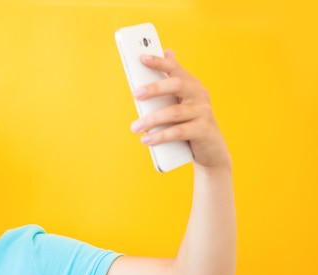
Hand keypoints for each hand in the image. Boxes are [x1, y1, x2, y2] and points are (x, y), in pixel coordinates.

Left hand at [129, 49, 230, 169]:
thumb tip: (167, 52)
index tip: (142, 58)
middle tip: (135, 94)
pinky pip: (179, 131)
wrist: (211, 150)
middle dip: (154, 88)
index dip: (159, 62)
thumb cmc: (189, 124)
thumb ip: (169, 85)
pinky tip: (147, 139)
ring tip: (135, 127)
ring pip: (174, 112)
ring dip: (151, 119)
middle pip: (176, 85)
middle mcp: (200, 94)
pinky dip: (161, 136)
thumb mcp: (179, 104)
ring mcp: (203, 112)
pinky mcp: (203, 130)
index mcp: (191, 85)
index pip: (175, 68)